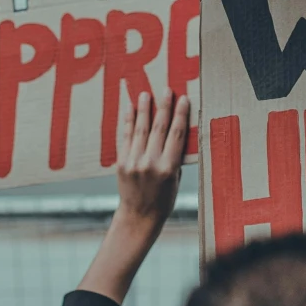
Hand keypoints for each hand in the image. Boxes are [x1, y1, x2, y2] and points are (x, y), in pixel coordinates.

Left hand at [114, 90, 190, 235]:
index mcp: (169, 168)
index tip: (183, 99)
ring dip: (144, 110)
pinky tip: (130, 109)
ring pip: (141, 130)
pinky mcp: (121, 163)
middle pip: (159, 128)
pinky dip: (128, 122)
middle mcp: (150, 163)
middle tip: (166, 89)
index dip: (180, 115)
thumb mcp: (176, 180)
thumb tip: (176, 131)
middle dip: (163, 107)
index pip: (176, 135)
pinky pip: (126, 137)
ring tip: (145, 94)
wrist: (139, 216)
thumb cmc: (163, 199)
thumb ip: (175, 157)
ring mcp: (134, 162)